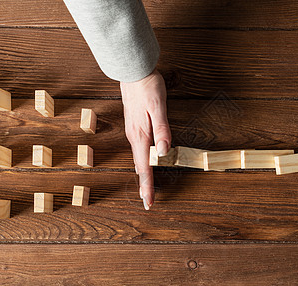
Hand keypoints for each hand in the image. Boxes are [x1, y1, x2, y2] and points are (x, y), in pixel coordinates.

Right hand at [120, 68, 170, 209]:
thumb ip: (162, 130)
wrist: (133, 71)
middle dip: (144, 184)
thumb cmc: (147, 87)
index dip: (147, 185)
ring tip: (146, 187)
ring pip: (138, 158)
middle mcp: (134, 136)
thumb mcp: (158, 107)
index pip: (145, 167)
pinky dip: (142, 161)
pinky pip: (138, 149)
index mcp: (140, 135)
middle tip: (148, 200)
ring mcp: (133, 131)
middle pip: (140, 166)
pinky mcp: (135, 126)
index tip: (149, 201)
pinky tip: (144, 163)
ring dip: (143, 174)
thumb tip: (164, 152)